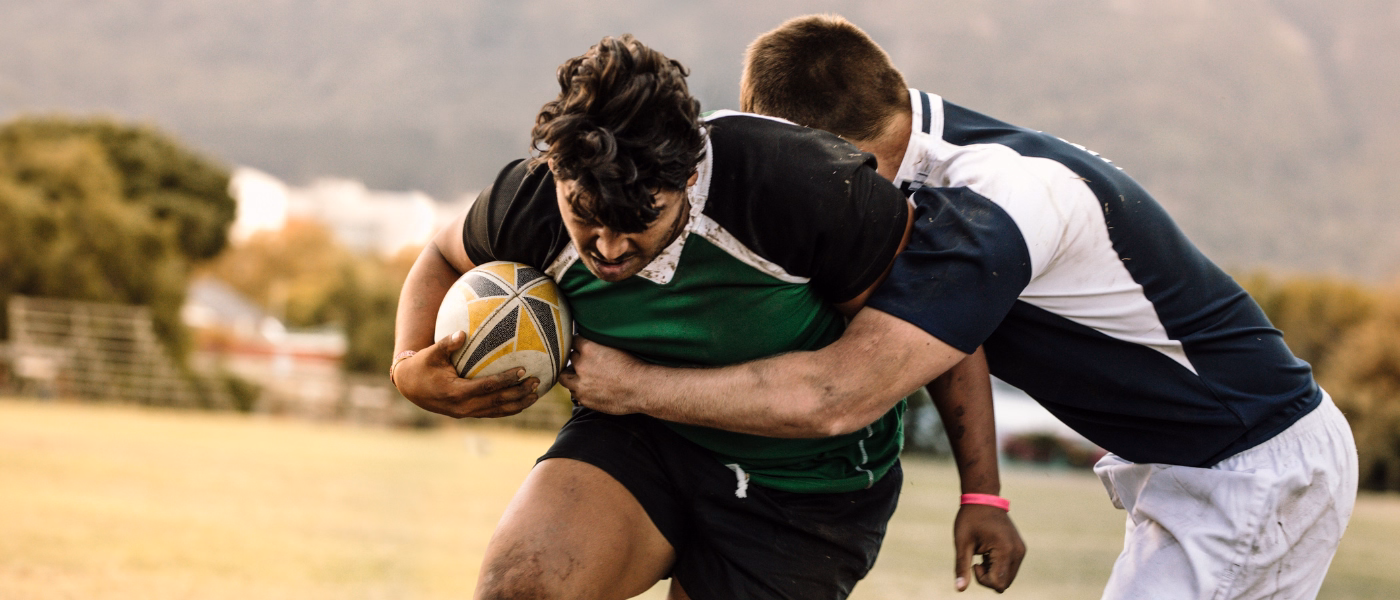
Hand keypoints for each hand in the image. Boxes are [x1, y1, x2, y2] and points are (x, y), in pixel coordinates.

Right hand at [393, 330, 540, 417]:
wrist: (410, 387)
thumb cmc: (423, 365)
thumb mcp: (432, 353)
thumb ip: (447, 343)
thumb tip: (462, 333)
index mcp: (455, 392)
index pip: (487, 387)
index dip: (505, 380)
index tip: (522, 370)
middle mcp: (463, 407)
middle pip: (497, 402)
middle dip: (519, 394)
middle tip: (536, 382)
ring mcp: (466, 413)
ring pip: (497, 411)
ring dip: (518, 404)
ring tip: (536, 394)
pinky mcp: (468, 414)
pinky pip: (492, 413)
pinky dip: (508, 409)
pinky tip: (522, 401)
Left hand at [557, 337, 646, 414]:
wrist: (642, 388)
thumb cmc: (633, 366)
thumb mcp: (615, 347)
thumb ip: (598, 345)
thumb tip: (589, 343)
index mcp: (589, 348)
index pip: (574, 341)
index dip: (579, 344)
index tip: (582, 346)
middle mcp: (581, 365)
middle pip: (570, 359)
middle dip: (576, 359)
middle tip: (584, 362)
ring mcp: (581, 384)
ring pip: (565, 378)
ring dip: (571, 376)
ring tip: (580, 376)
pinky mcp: (584, 399)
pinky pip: (574, 393)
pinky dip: (579, 390)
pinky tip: (588, 389)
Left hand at [953, 504, 1024, 592]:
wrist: (983, 498)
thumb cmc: (970, 519)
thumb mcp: (962, 543)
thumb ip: (962, 567)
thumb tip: (959, 589)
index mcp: (1005, 550)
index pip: (998, 583)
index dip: (982, 579)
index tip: (974, 562)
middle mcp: (1018, 552)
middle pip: (1004, 584)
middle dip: (988, 578)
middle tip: (977, 559)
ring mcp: (1021, 550)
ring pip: (1008, 578)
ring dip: (993, 573)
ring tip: (983, 554)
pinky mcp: (1020, 549)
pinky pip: (1010, 569)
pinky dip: (998, 567)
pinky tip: (988, 552)